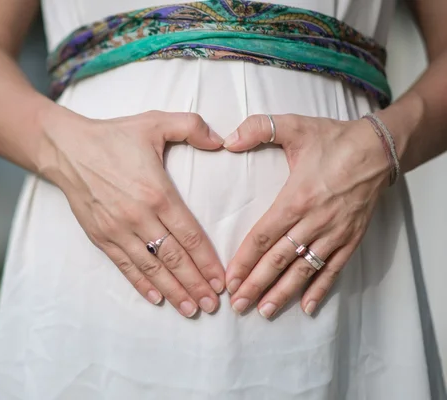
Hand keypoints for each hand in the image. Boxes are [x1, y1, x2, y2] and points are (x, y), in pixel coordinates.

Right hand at [40, 109, 225, 316]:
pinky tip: (156, 299)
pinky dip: (141, 284)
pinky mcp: (100, 236)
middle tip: (213, 305)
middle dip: (196, 285)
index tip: (221, 280)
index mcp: (157, 193)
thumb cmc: (113, 136)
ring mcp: (118, 230)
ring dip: (173, 291)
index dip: (207, 262)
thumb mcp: (155, 122)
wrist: (66, 148)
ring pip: (151, 268)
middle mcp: (139, 217)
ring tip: (191, 310)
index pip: (189, 236)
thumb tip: (221, 140)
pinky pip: (125, 266)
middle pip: (174, 259)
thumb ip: (192, 126)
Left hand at [223, 114, 390, 317]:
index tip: (229, 280)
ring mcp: (334, 233)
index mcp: (296, 198)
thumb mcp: (294, 126)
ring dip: (282, 293)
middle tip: (238, 305)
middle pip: (279, 260)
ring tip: (264, 311)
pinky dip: (320, 289)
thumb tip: (227, 140)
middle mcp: (314, 221)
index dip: (244, 261)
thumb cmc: (334, 139)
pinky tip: (307, 307)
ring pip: (303, 270)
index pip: (263, 237)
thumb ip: (259, 129)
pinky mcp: (351, 238)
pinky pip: (334, 269)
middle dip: (256, 284)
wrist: (380, 148)